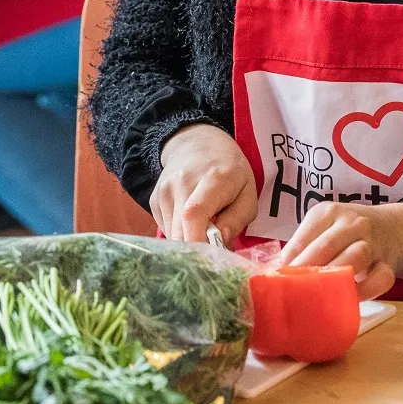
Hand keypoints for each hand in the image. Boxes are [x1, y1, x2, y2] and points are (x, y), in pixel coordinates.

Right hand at [151, 124, 256, 244]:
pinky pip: (166, 228)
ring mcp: (163, 191)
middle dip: (196, 252)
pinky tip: (191, 223)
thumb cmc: (230, 171)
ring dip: (188, 242)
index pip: (194, 213)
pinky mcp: (154, 199)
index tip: (210, 260)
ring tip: (205, 232)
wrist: (197, 142)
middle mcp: (181, 184)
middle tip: (213, 255)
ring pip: (171, 234)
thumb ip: (237, 219)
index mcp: (211, 179)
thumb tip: (221, 243)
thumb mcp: (248, 193)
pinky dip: (179, 234)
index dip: (198, 242)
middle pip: (179, 230)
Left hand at [275, 202, 402, 298]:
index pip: (305, 236)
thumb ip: (303, 246)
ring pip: (356, 257)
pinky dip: (365, 291)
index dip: (291, 260)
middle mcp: (352, 222)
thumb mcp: (323, 228)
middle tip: (294, 290)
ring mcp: (373, 241)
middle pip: (327, 246)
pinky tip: (350, 298)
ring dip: (336, 277)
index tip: (278, 279)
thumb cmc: (345, 232)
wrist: (391, 228)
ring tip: (319, 295)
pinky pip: (379, 278)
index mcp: (328, 212)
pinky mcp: (388, 263)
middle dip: (308, 270)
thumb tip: (274, 271)